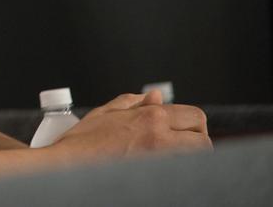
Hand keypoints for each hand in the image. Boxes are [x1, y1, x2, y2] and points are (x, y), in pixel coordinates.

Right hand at [47, 90, 210, 159]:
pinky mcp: (155, 176)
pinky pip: (178, 171)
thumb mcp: (105, 112)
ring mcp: (160, 160)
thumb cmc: (82, 142)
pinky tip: (157, 166)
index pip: (195, 117)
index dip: (191, 123)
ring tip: (168, 155)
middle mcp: (161, 139)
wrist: (68, 165)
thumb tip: (154, 96)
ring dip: (187, 155)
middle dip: (195, 140)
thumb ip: (134, 101)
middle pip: (203, 140)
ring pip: (195, 158)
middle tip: (180, 143)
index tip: (182, 128)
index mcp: (151, 118)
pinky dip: (174, 167)